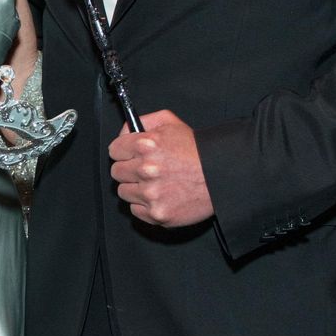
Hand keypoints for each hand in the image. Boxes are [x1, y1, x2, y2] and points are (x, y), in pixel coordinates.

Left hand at [108, 110, 213, 226]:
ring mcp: (151, 194)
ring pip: (123, 192)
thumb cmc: (197, 151)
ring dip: (135, 188)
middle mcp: (146, 169)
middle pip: (116, 172)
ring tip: (154, 183)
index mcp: (146, 145)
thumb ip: (144, 121)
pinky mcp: (157, 213)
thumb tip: (125, 132)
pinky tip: (160, 196)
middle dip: (128, 169)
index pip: (114, 150)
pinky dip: (145, 205)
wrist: (221, 176)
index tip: (129, 155)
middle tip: (144, 169)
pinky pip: (136, 210)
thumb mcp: (171, 122)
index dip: (123, 151)